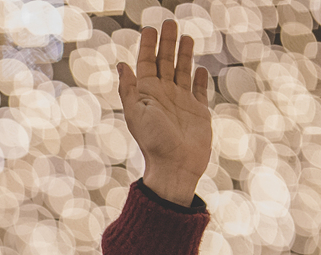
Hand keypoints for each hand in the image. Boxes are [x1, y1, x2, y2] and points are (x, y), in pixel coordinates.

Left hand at [119, 20, 212, 206]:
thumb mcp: (136, 113)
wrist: (175, 166)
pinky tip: (199, 69)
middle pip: (165, 62)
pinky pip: (199, 91)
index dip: (147, 46)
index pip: (146, 64)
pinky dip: (199, 79)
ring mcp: (181, 103)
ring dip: (184, 55)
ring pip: (183, 72)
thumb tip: (121, 64)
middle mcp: (163, 96)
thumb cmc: (154, 142)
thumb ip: (130, 88)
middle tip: (169, 22)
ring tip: (186, 37)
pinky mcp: (198, 112)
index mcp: (146, 94)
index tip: (150, 28)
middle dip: (167, 43)